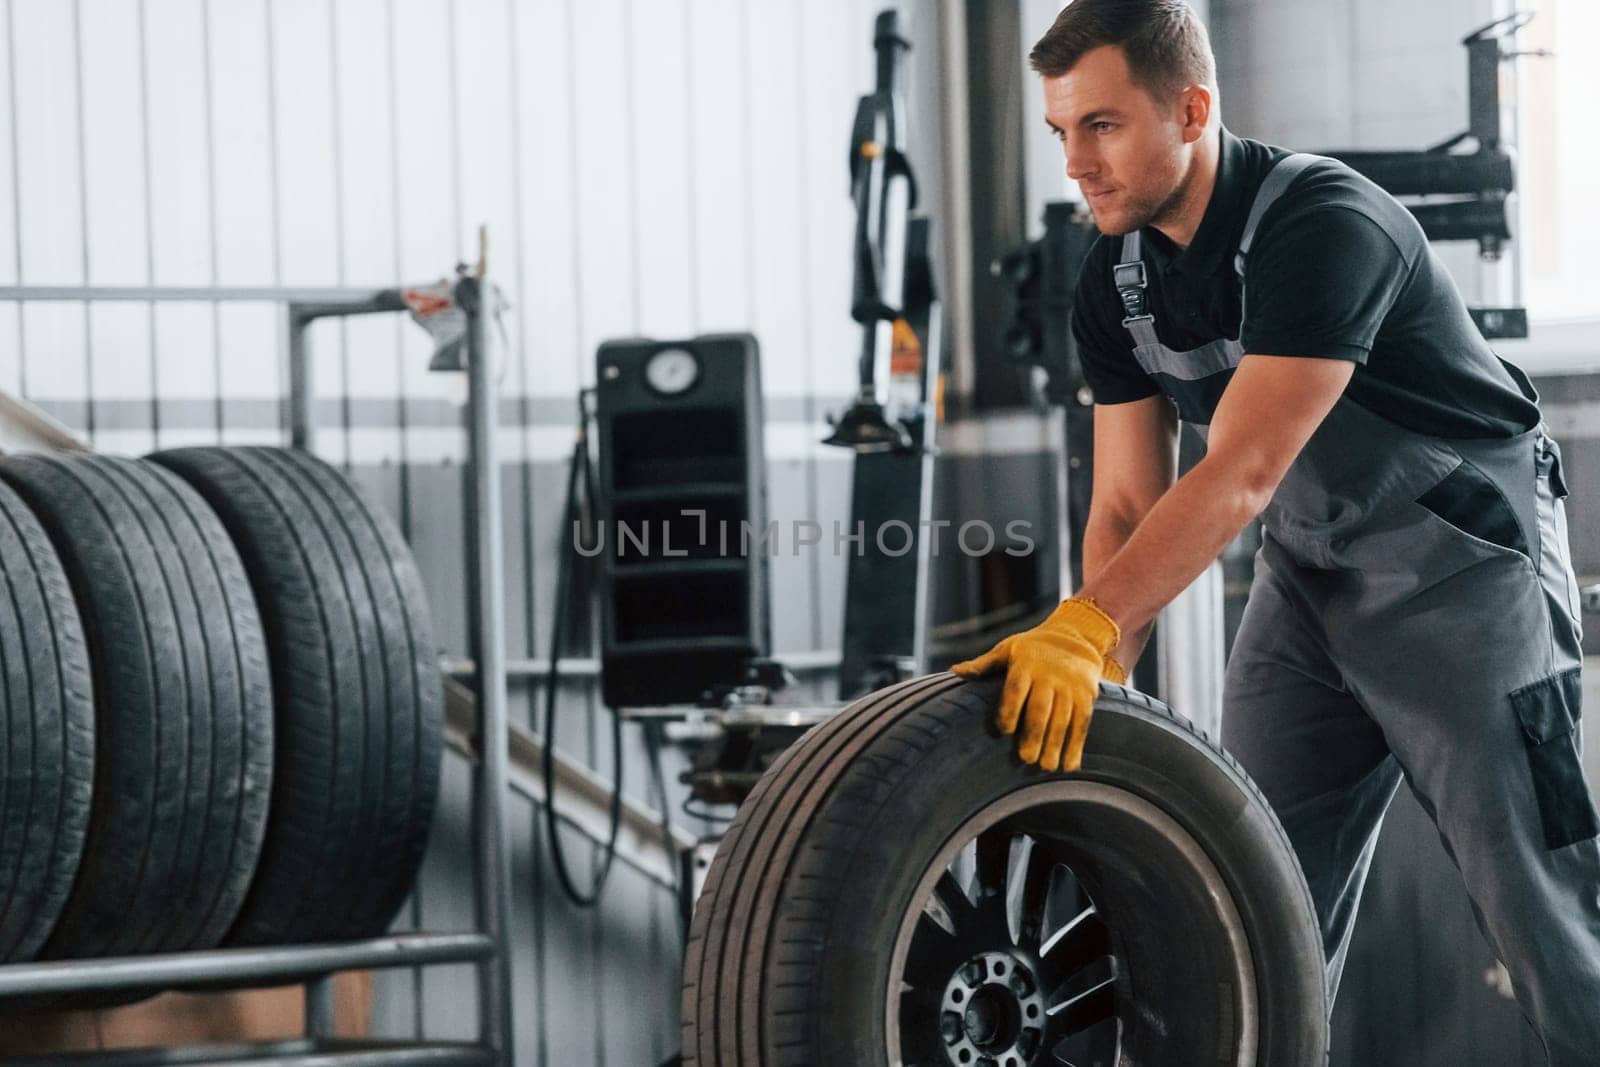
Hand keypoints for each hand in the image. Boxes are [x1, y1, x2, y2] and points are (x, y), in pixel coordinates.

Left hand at [950, 597, 1124, 771]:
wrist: (1074, 638)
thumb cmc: (1030, 650)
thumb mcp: (1006, 650)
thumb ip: (983, 665)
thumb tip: (955, 671)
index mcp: (1026, 664)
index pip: (1016, 688)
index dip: (1010, 709)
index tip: (1004, 731)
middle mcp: (1050, 675)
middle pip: (1041, 707)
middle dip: (1035, 733)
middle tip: (1026, 759)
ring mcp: (1070, 687)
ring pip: (1063, 718)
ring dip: (1056, 744)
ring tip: (1046, 768)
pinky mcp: (1086, 697)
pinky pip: (1082, 723)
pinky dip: (1076, 745)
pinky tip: (1069, 766)